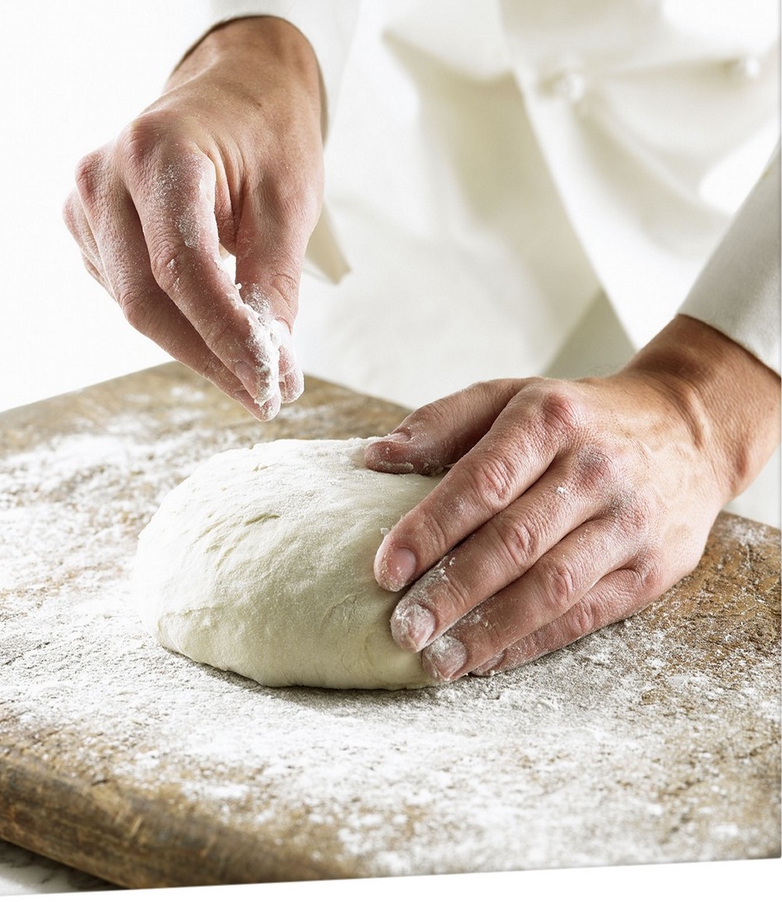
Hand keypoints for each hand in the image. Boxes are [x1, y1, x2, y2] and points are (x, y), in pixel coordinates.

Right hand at [63, 17, 323, 419]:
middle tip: (266, 396)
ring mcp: (85, 202)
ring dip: (193, 348)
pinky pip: (125, 292)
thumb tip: (271, 364)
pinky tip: (213, 329)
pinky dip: (173, 322)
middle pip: (146, 299)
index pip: (183, 270)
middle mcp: (104, 176)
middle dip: (209, 358)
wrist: (233, 87)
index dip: (225, 336)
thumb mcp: (288, 201)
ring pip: (134, 305)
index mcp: (157, 153)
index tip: (270, 384)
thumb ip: (274, 282)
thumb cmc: (266, 133)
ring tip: (252, 370)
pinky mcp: (86, 225)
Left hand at [365, 316, 780, 679]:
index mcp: (548, 420)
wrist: (687, 430)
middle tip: (403, 629)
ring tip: (438, 661)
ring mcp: (628, 523)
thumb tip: (372, 458)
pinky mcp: (652, 569)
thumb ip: (440, 423)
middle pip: (514, 542)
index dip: (431, 528)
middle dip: (452, 592)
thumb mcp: (510, 397)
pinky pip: (585, 615)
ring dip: (490, 630)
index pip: (483, 481)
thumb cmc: (577, 418)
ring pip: (552, 587)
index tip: (385, 569)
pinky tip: (488, 659)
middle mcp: (593, 470)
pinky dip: (531, 642)